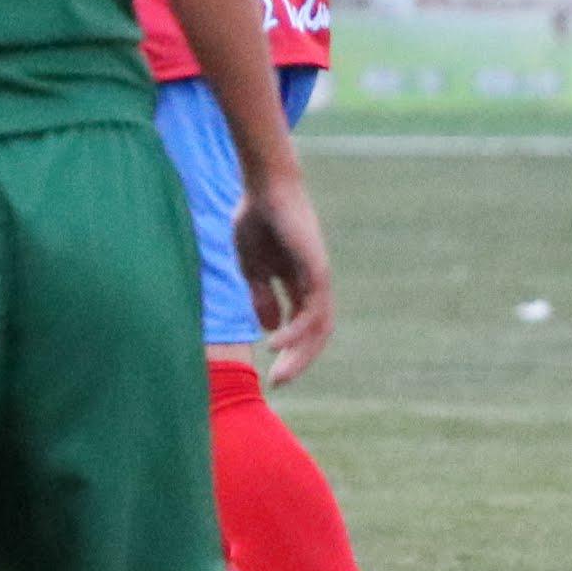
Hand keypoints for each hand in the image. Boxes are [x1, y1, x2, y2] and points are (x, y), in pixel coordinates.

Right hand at [236, 155, 332, 384]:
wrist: (265, 186)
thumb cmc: (257, 219)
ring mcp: (318, 278)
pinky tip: (276, 342)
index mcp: (297, 283)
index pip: (301, 326)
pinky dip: (296, 330)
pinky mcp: (317, 271)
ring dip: (300, 353)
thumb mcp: (252, 266)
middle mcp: (313, 284)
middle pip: (314, 333)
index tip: (272, 373)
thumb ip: (262, 296)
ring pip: (318, 328)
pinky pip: (312, 310)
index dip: (289, 351)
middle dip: (298, 360)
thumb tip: (271, 328)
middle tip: (279, 384)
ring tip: (281, 373)